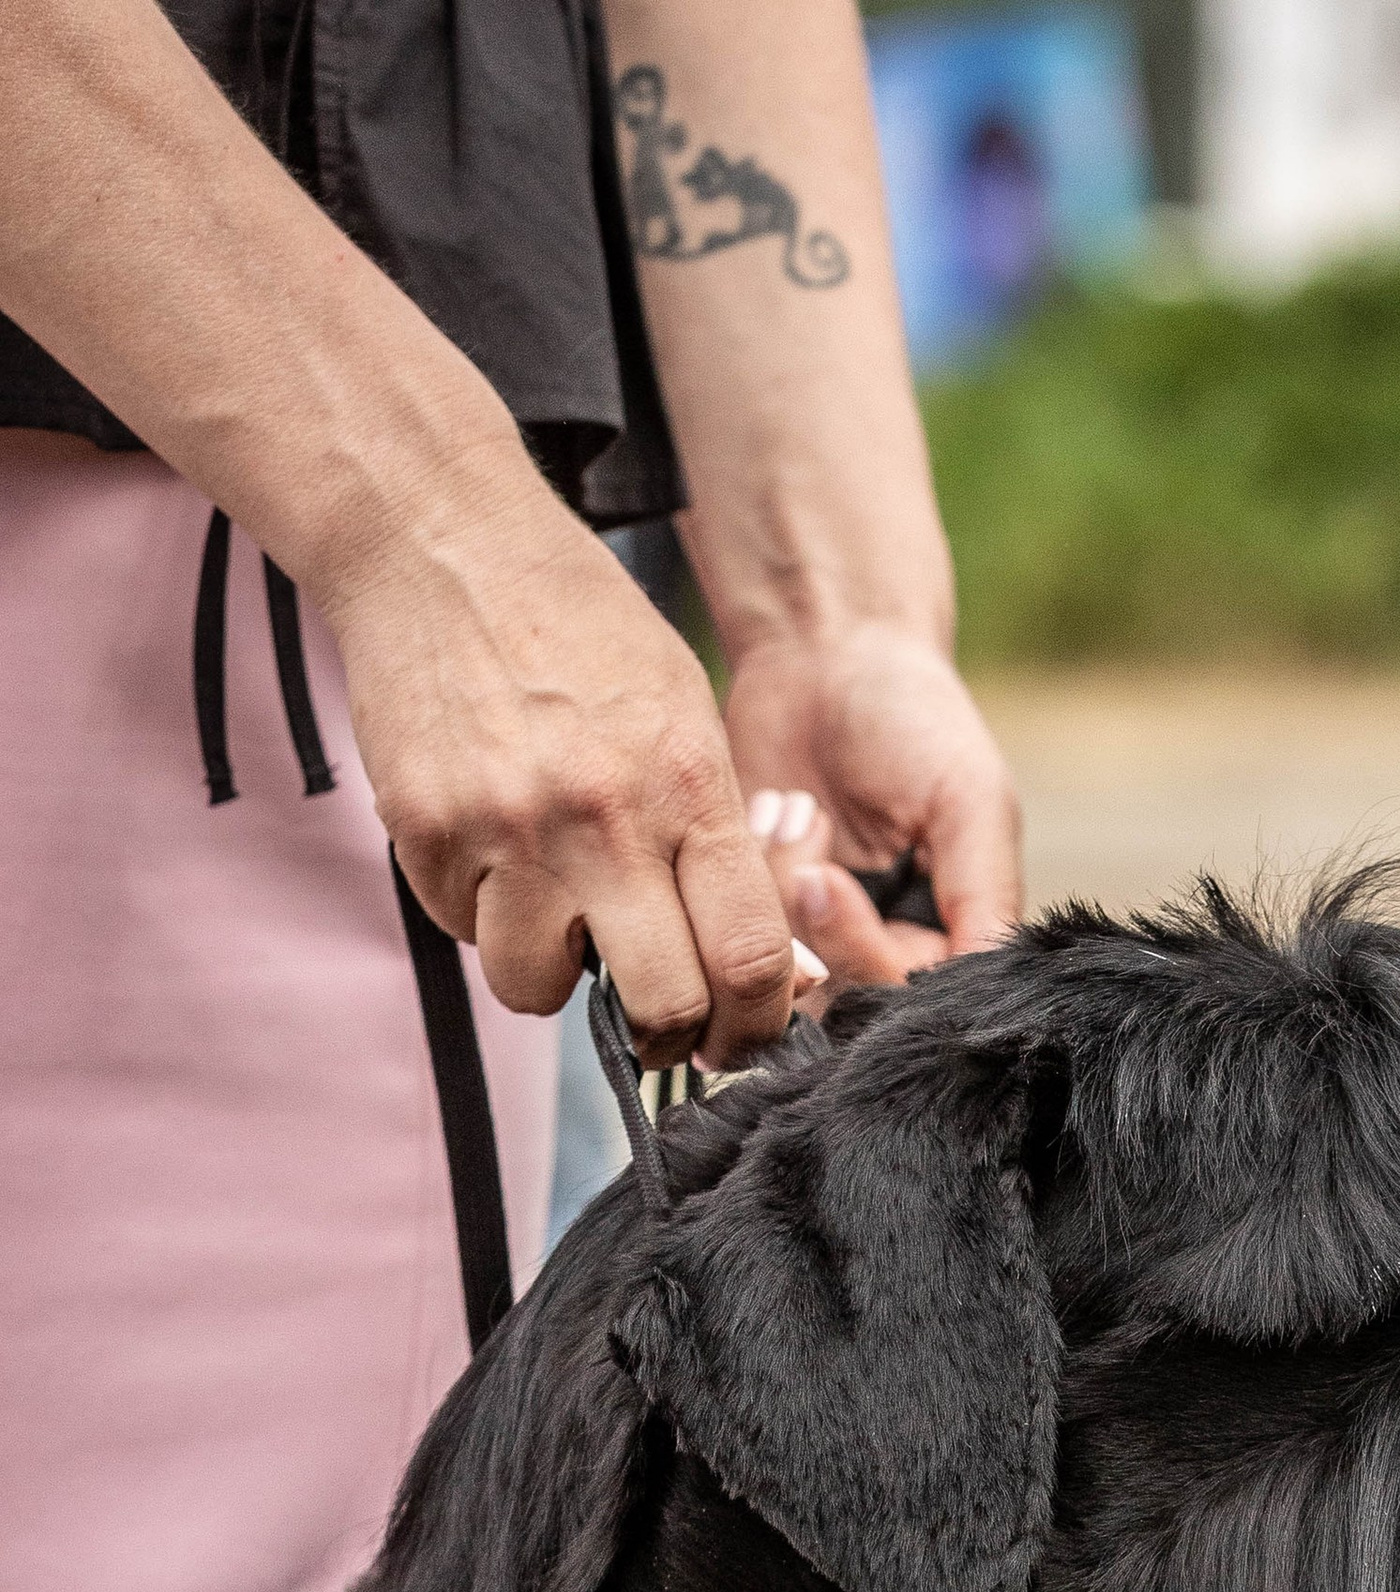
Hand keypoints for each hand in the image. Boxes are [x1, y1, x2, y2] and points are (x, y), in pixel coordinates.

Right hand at [327, 442, 800, 1068]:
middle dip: (665, 1035)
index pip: (749, 958)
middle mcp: (605, 819)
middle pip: (661, 1004)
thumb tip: (767, 973)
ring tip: (554, 905)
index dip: (752, 1025)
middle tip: (656, 1022)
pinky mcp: (429, 834)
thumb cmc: (582, 636)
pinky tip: (490, 841)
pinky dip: (482, 911)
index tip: (738, 1037)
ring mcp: (510, 832)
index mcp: (688, 786)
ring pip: (538, 988)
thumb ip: (718, 842)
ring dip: (552, 971)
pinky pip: (464, 930)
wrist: (442, 542)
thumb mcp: (685, 715)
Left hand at [723, 620, 1021, 985]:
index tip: (826, 879)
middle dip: (813, 921)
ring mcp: (822, 932)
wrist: (821, 650)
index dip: (864, 955)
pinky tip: (770, 810)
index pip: (912, 999)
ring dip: (779, 886)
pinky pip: (743, 934)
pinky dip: (749, 873)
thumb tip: (975, 984)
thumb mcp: (970, 801)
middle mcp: (889, 945)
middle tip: (806, 835)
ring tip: (794, 807)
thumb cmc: (910, 714)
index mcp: (953, 933)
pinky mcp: (763, 909)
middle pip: (845, 998)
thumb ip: (986, 901)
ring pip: (789, 973)